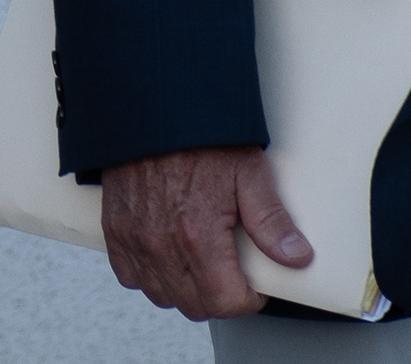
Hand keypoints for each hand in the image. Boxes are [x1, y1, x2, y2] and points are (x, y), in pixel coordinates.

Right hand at [102, 145, 308, 318]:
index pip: (225, 302)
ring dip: (184, 289)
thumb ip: (271, 220)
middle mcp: (161, 242)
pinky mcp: (114, 227)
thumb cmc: (199, 136)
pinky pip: (129, 275)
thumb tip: (296, 257)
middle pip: (194, 305)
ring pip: (162, 295)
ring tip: (200, 265)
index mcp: (197, 234)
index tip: (253, 284)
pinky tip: (166, 256)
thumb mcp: (248, 172)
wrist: (151, 105)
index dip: (248, 299)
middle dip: (219, 297)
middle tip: (230, 272)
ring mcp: (133, 237)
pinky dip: (148, 274)